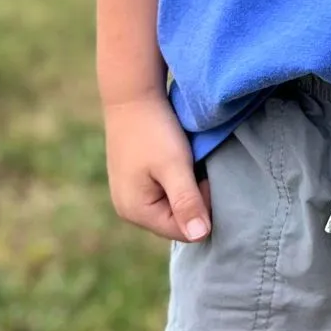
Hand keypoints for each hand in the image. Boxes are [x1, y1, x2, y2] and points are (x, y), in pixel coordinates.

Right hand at [104, 90, 211, 242]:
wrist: (132, 94)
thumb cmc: (153, 130)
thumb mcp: (175, 166)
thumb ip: (187, 201)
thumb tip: (200, 236)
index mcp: (136, 211)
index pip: (184, 231)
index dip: (201, 206)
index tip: (202, 175)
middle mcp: (128, 209)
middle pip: (177, 221)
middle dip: (193, 199)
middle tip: (194, 166)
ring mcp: (129, 195)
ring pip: (172, 206)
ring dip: (185, 187)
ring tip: (185, 161)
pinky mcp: (133, 181)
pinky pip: (163, 192)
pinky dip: (175, 179)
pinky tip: (174, 159)